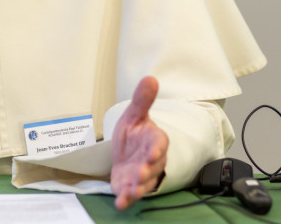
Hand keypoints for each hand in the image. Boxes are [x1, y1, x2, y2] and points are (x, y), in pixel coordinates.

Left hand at [110, 76, 168, 209]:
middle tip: (141, 172)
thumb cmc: (133, 135)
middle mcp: (151, 160)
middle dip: (147, 170)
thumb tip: (150, 78)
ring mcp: (141, 175)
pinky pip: (131, 194)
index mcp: (154, 140)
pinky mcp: (130, 186)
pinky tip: (120, 203)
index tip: (153, 151)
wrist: (126, 154)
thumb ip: (142, 100)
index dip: (157, 148)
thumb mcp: (134, 115)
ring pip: (144, 183)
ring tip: (131, 191)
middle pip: (153, 166)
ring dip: (138, 187)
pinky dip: (126, 199)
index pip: (159, 143)